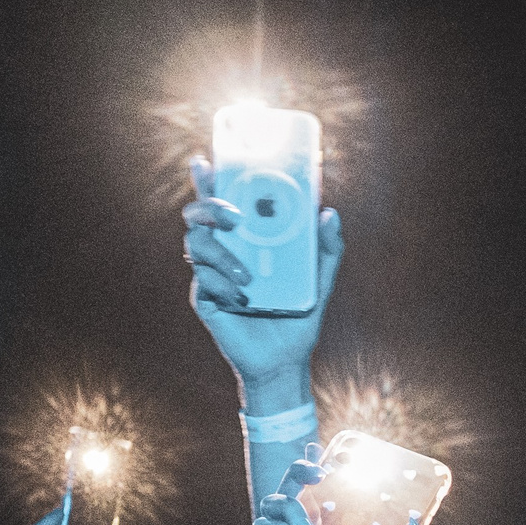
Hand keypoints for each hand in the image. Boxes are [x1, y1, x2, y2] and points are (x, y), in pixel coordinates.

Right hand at [182, 156, 344, 398]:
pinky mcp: (205, 299)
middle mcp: (223, 252)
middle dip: (209, 207)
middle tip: (234, 219)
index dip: (209, 180)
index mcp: (244, 241)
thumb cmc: (297, 317)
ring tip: (249, 278)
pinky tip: (243, 299)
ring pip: (195, 245)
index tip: (207, 163)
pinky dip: (222, 284)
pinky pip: (202, 280)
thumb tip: (330, 213)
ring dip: (221, 254)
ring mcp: (210, 274)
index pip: (221, 202)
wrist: (284, 361)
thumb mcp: (319, 281)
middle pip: (197, 215)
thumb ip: (327, 250)